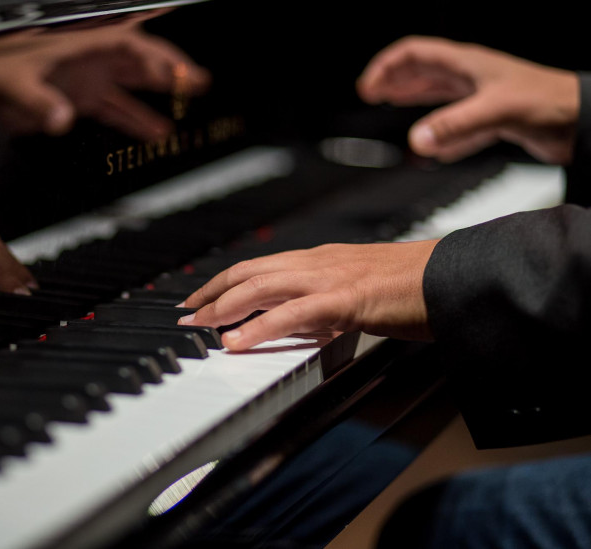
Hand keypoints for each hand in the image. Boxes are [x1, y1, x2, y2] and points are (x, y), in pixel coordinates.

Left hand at [0, 23, 209, 139]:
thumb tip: (61, 118)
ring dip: (160, 94)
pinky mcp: (84, 99)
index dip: (157, 59)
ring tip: (189, 105)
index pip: (129, 46)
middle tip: (200, 83)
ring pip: (133, 83)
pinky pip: (118, 108)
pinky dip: (137, 120)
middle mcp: (91, 58)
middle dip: (171, 70)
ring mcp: (90, 78)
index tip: (180, 74)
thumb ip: (37, 102)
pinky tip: (156, 133)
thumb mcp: (12, 86)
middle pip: (140, 59)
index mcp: (82, 45)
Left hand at [178, 241, 438, 350]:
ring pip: (261, 286)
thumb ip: (325, 305)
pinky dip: (258, 329)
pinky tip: (236, 342)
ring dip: (223, 306)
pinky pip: (291, 314)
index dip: (224, 281)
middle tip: (186, 312)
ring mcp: (330, 277)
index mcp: (320, 259)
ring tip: (199, 325)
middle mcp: (317, 262)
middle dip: (212, 292)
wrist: (454, 276)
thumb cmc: (414, 286)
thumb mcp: (357, 293)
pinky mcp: (345, 299)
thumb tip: (298, 325)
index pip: (259, 265)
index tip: (201, 298)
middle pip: (249, 270)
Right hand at [356, 36, 578, 163]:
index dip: (387, 67)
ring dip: (412, 101)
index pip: (415, 54)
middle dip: (394, 80)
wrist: (583, 122)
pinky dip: (440, 134)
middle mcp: (471, 78)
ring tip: (392, 105)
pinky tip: (435, 147)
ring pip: (437, 95)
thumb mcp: (495, 111)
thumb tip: (416, 140)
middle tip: (371, 93)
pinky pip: (456, 123)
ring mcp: (481, 98)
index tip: (368, 88)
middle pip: (423, 71)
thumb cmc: (550, 102)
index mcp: (467, 65)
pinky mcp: (492, 120)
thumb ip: (453, 126)